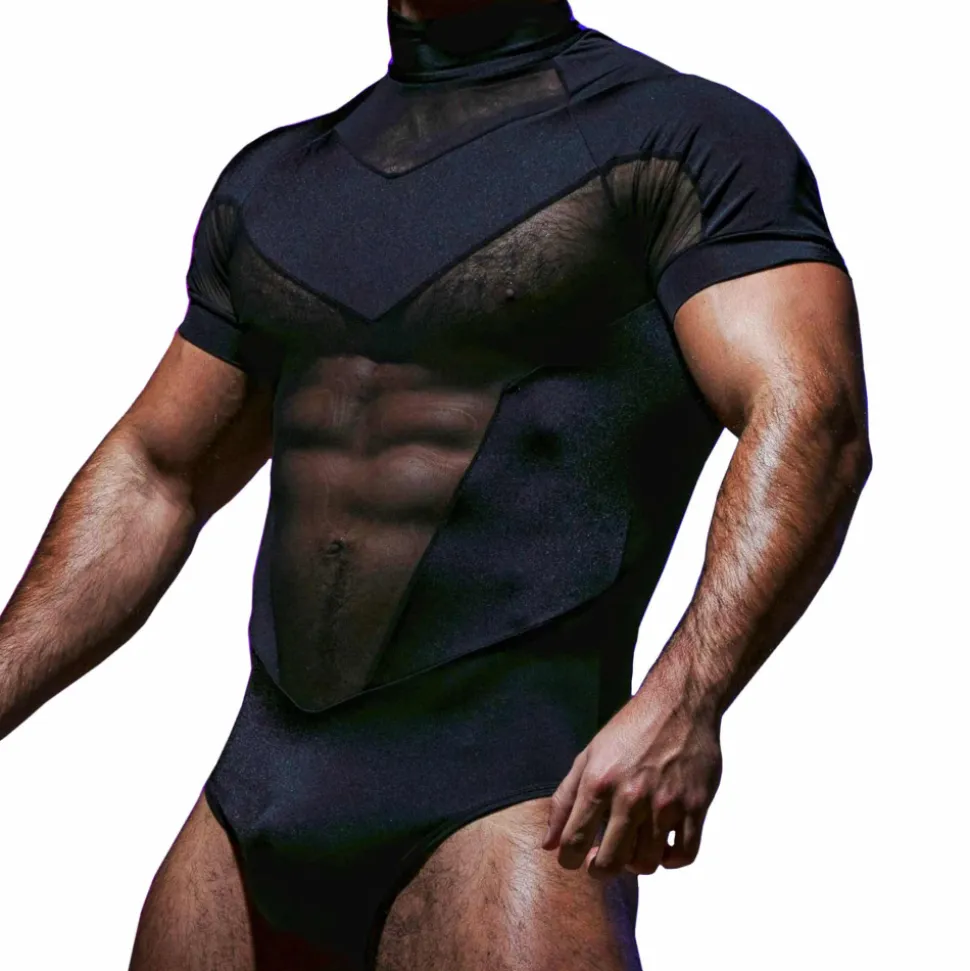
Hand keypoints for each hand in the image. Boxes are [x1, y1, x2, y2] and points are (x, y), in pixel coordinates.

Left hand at [541, 669, 722, 876]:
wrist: (679, 704)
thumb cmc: (630, 729)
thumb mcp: (588, 755)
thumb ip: (565, 799)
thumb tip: (548, 843)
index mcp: (599, 783)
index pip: (573, 843)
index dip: (568, 860)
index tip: (572, 859)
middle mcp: (631, 797)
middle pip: (610, 863)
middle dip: (600, 869)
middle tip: (600, 861)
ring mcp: (665, 804)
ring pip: (647, 863)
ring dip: (636, 863)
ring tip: (632, 846)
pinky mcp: (695, 806)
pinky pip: (684, 855)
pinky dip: (671, 859)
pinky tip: (661, 845)